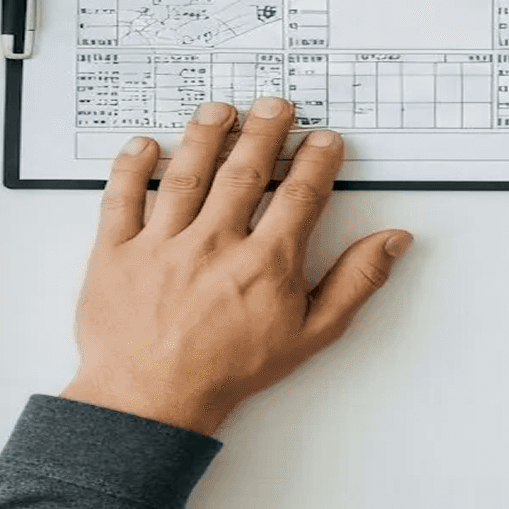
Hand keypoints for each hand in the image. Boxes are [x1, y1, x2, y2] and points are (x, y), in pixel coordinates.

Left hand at [64, 99, 412, 435]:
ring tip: (218, 109)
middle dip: (264, 130)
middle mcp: (214, 245)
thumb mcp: (309, 336)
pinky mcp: (116, 252)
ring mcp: (162, 245)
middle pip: (244, 171)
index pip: (299, 194)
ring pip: (186, 173)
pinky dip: (131, 167)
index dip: (315, 160)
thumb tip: (392, 242)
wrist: (151, 404)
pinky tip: (145, 145)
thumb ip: (354, 283)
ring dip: (205, 134)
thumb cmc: (228, 373)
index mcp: (264, 265)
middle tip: (275, 104)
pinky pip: (122, 198)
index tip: (323, 139)